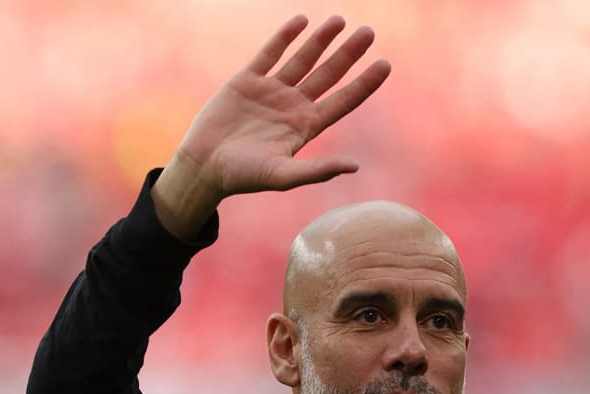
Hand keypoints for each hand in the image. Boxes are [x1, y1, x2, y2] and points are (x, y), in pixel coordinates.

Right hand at [152, 15, 390, 239]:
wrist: (204, 167)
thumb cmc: (244, 177)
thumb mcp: (283, 176)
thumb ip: (318, 170)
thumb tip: (354, 166)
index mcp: (307, 126)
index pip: (344, 100)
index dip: (365, 83)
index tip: (385, 64)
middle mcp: (293, 106)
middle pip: (329, 74)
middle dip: (348, 53)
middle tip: (370, 32)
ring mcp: (271, 91)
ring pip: (302, 59)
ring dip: (321, 40)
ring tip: (339, 20)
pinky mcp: (246, 81)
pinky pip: (269, 54)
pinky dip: (284, 37)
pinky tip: (301, 21)